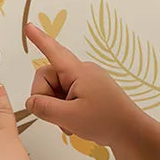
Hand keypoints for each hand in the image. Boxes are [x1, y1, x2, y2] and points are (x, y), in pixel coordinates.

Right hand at [23, 21, 139, 147]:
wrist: (131, 132)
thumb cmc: (105, 121)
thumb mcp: (69, 117)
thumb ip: (44, 108)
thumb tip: (31, 102)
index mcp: (77, 71)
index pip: (53, 51)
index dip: (39, 40)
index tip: (28, 27)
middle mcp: (81, 72)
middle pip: (48, 77)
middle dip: (47, 98)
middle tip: (60, 116)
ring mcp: (86, 82)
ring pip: (55, 91)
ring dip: (57, 109)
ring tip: (72, 122)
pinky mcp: (89, 92)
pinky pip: (66, 97)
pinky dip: (66, 111)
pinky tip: (76, 123)